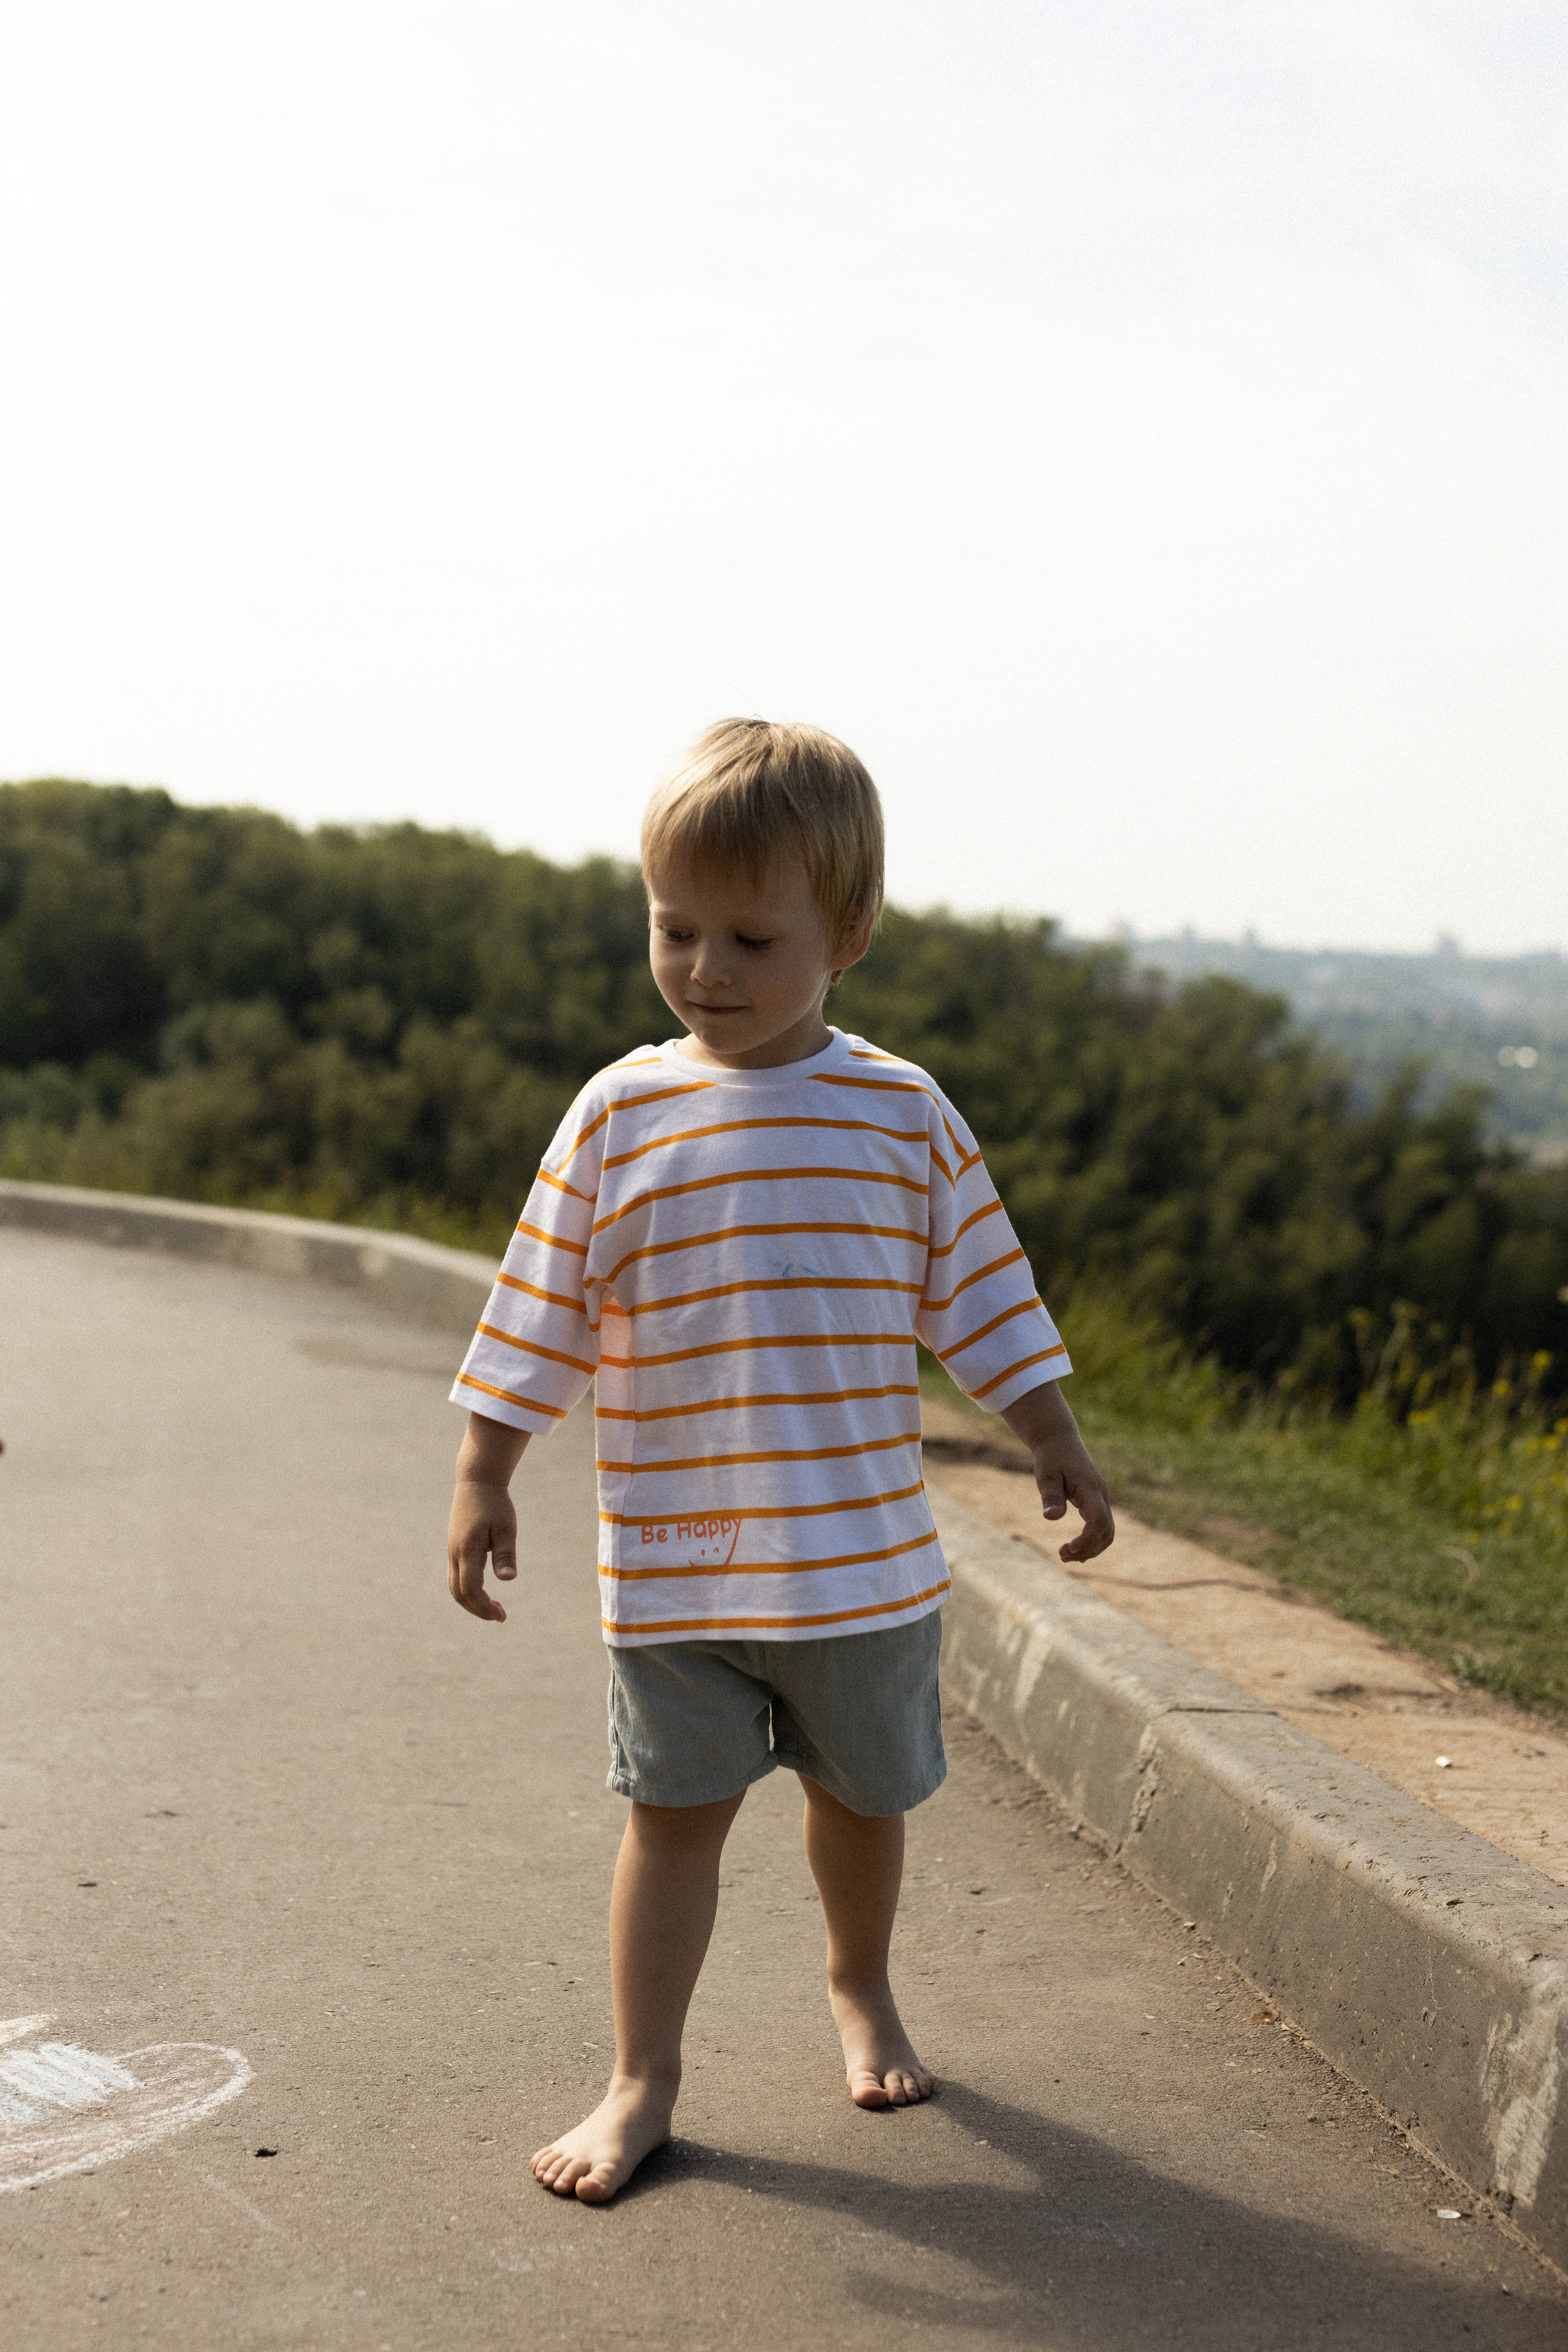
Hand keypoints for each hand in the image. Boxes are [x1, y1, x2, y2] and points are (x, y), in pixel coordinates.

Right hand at [446, 1411, 530, 1622]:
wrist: (477, 1481)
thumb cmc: (495, 1503)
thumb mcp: (505, 1527)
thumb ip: (505, 1553)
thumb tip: (508, 1579)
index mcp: (467, 1550)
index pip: (470, 1590)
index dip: (484, 1607)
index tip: (502, 1616)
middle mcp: (455, 1553)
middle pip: (459, 1593)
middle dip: (477, 1609)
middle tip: (500, 1616)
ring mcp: (453, 1551)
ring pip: (455, 1586)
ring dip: (472, 1601)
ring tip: (495, 1606)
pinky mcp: (455, 1547)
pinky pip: (457, 1576)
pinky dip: (469, 1589)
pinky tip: (486, 1590)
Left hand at [998, 1380, 1114, 1564]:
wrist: (1059, 1440)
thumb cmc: (1051, 1457)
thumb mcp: (1046, 1475)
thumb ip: (1051, 1496)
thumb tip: (1051, 1517)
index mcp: (1090, 1489)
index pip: (1099, 1520)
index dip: (1087, 1539)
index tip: (1068, 1548)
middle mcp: (1101, 1495)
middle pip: (1107, 1531)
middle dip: (1089, 1549)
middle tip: (1062, 1555)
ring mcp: (1101, 1499)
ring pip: (1107, 1532)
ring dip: (1090, 1548)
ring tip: (1065, 1555)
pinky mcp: (1096, 1501)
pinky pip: (1101, 1526)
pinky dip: (1091, 1541)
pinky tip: (1073, 1549)